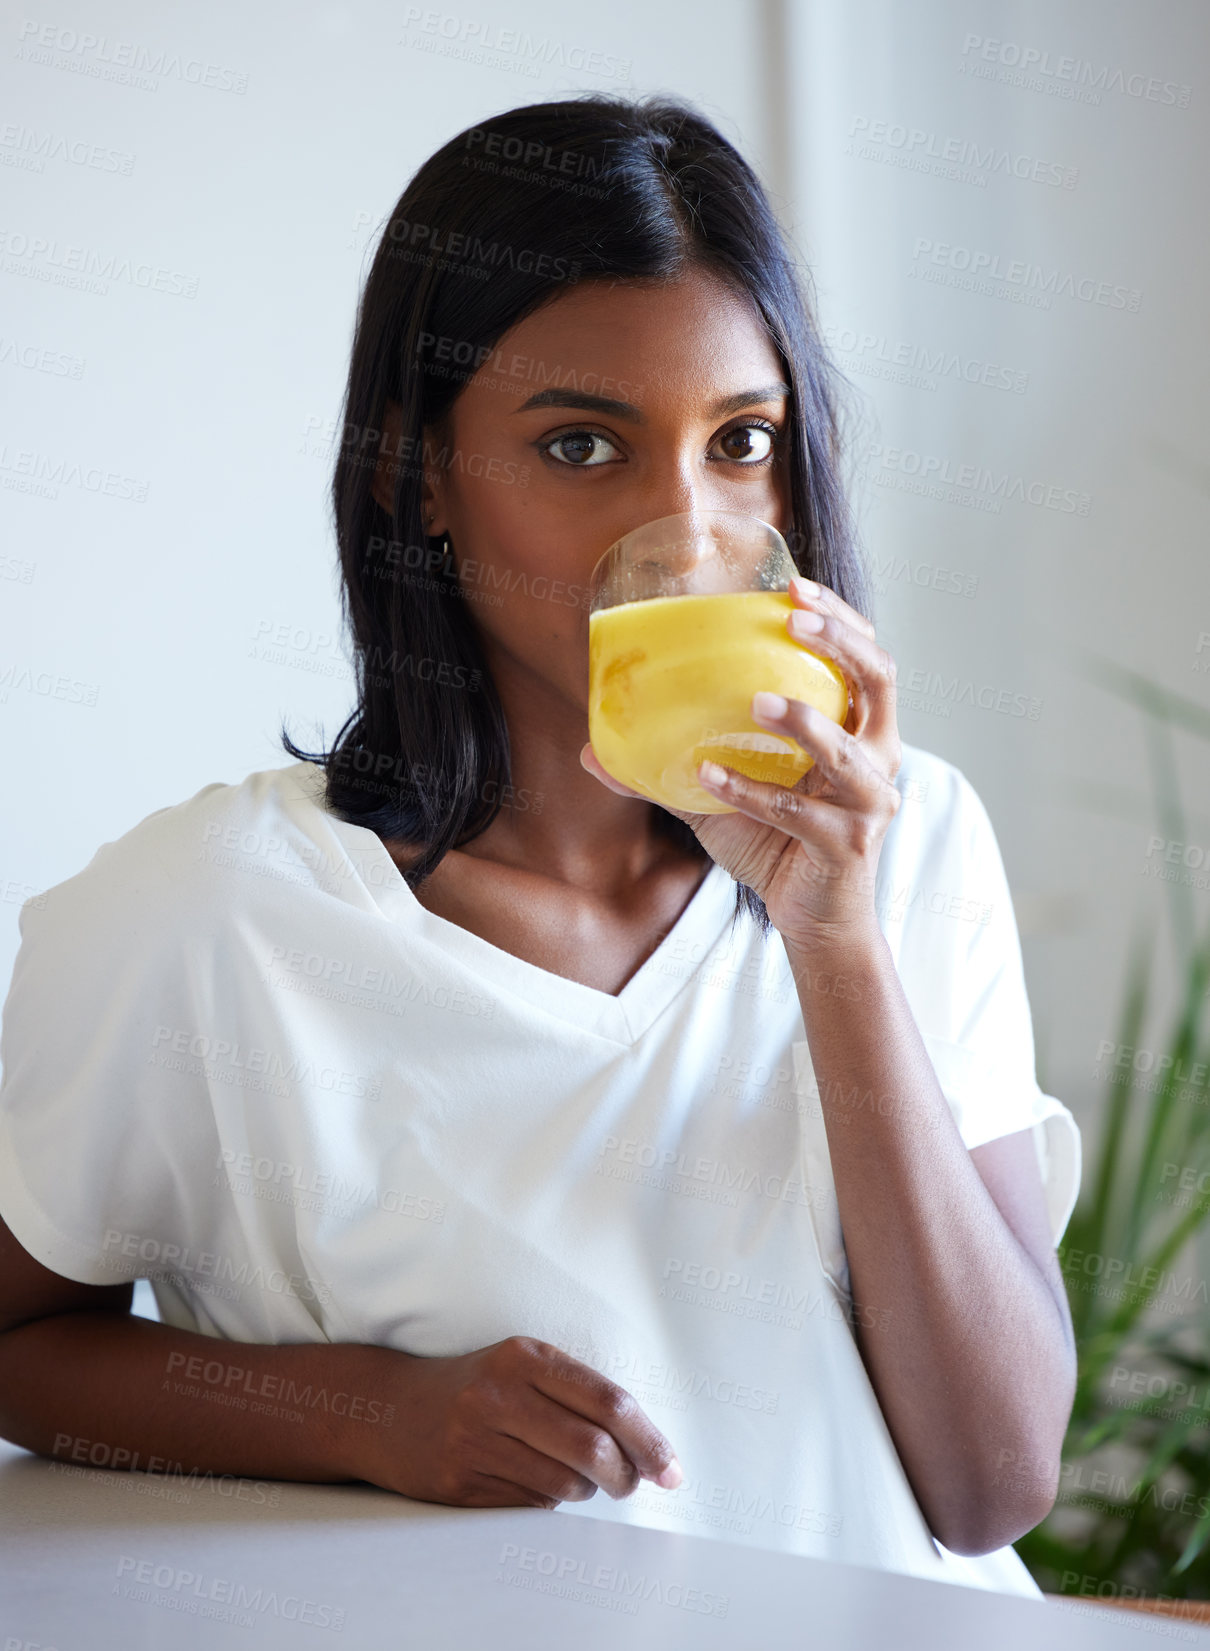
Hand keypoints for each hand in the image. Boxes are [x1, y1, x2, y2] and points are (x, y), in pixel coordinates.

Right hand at [351, 1336, 681, 1508]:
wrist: (389, 1410)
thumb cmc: (474, 1387)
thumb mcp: (520, 1366)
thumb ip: (577, 1393)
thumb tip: (645, 1446)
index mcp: (524, 1356)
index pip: (607, 1400)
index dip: (649, 1439)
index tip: (672, 1469)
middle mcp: (498, 1394)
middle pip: (592, 1448)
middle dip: (626, 1475)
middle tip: (633, 1483)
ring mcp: (475, 1440)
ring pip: (566, 1484)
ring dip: (587, 1490)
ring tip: (576, 1477)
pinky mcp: (459, 1482)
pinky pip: (532, 1504)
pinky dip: (550, 1501)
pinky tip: (536, 1482)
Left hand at [581, 576, 902, 947]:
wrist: (812, 920)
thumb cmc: (775, 845)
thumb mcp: (718, 798)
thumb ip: (667, 768)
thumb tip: (590, 748)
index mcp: (860, 730)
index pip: (868, 656)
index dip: (840, 618)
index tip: (794, 587)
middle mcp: (879, 757)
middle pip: (880, 680)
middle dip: (839, 642)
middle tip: (791, 619)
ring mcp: (869, 802)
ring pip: (847, 749)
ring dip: (803, 721)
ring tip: (757, 700)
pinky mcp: (847, 844)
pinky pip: (797, 811)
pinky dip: (751, 792)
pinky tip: (709, 777)